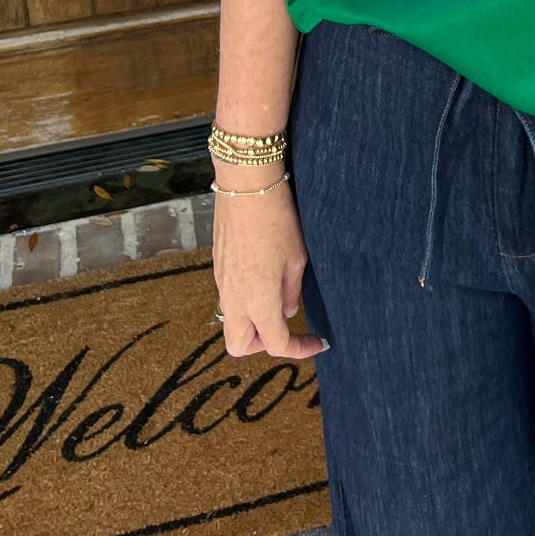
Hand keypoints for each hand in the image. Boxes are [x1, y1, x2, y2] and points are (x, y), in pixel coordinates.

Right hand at [212, 169, 329, 360]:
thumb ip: (291, 291)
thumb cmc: (277, 220)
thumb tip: (288, 310)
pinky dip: (244, 301)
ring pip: (231, 322)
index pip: (275, 344)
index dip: (299, 349)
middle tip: (285, 327)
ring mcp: (222, 283)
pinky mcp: (217, 267)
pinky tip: (263, 278)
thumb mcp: (297, 258)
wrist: (246, 186)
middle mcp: (234, 298)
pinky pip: (228, 297)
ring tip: (277, 298)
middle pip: (239, 346)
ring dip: (252, 323)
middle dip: (262, 345)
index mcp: (258, 301)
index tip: (317, 342)